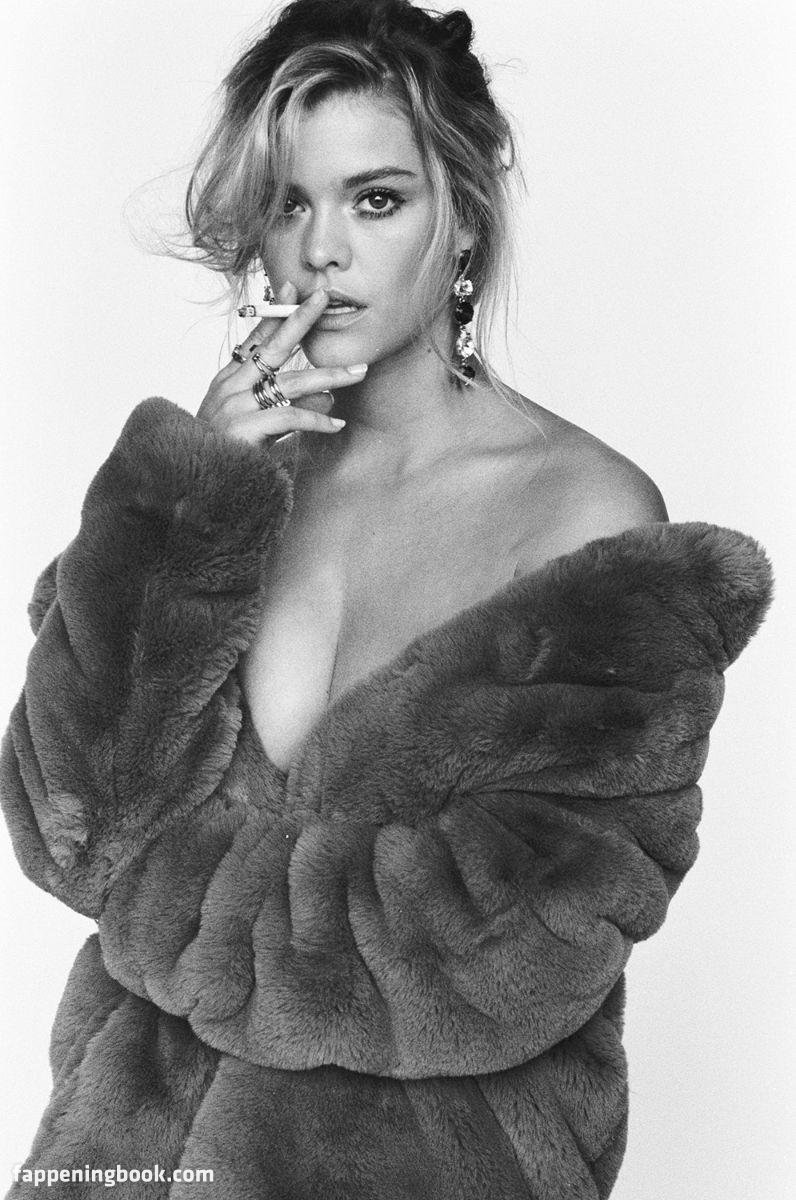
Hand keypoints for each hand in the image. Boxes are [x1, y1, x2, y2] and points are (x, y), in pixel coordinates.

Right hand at [196, 281, 367, 444]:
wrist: (195, 484)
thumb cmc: (225, 457)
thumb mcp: (251, 425)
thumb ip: (283, 407)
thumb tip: (326, 397)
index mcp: (226, 382)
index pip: (255, 341)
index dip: (275, 314)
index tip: (293, 288)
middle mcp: (230, 388)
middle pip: (272, 347)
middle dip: (300, 319)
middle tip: (324, 298)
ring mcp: (235, 406)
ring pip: (291, 382)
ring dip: (329, 376)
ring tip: (358, 372)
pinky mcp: (245, 429)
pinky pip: (290, 417)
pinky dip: (317, 419)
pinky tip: (337, 424)